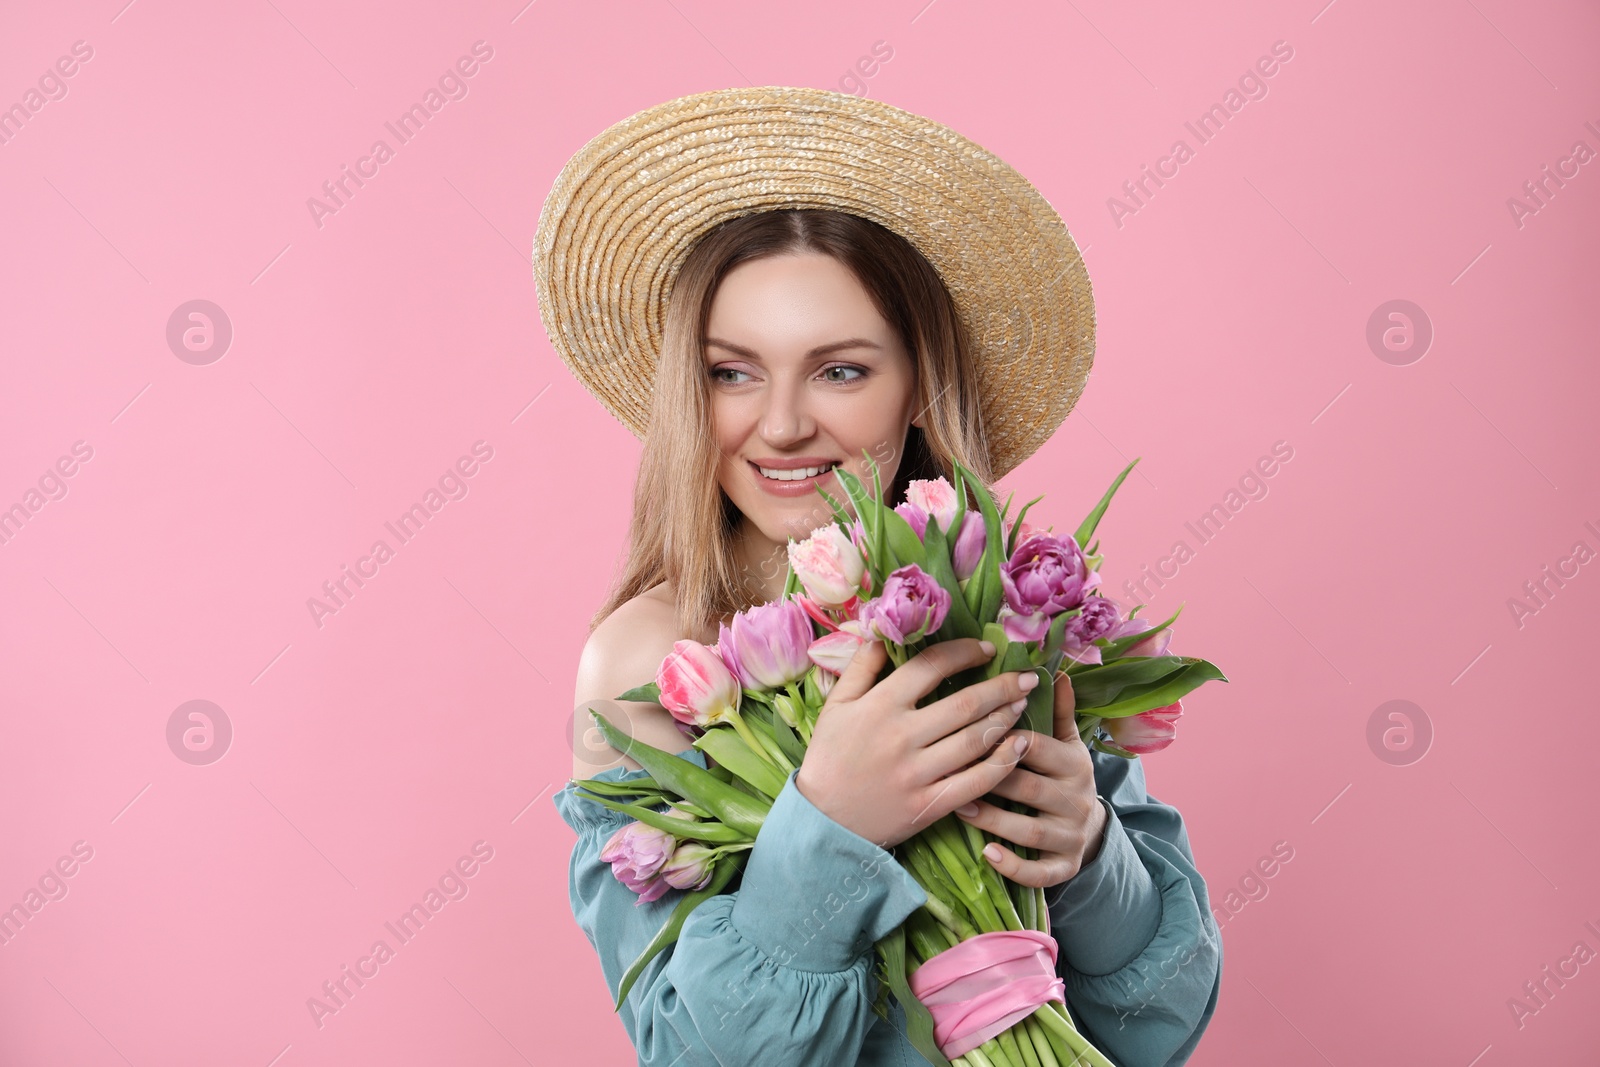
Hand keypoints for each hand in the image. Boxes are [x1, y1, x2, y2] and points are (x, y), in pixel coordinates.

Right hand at [795, 637, 1039, 848]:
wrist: (823, 821)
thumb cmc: (830, 757)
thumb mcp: (836, 705)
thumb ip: (861, 666)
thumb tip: (887, 633)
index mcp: (879, 705)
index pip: (931, 666)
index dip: (965, 653)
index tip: (988, 649)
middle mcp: (901, 736)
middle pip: (965, 704)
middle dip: (1003, 686)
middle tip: (1027, 676)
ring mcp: (917, 773)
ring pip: (975, 741)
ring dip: (1006, 719)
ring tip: (1023, 705)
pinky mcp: (929, 805)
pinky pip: (976, 781)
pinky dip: (1003, 763)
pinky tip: (1019, 746)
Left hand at [953, 670, 1108, 888]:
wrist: (1089, 828)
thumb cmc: (1061, 776)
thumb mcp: (1066, 743)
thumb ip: (1058, 710)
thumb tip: (1054, 670)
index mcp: (1074, 764)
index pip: (1039, 748)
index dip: (1007, 739)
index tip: (970, 729)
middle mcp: (1076, 800)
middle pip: (1030, 789)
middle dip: (992, 780)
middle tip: (949, 769)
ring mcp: (1070, 836)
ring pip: (1028, 831)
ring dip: (993, 821)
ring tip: (959, 807)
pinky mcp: (1063, 867)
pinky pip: (1038, 872)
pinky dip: (1013, 866)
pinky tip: (987, 855)